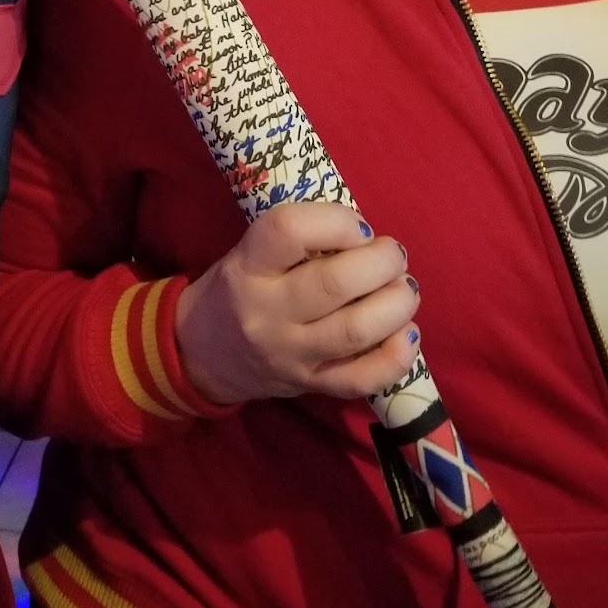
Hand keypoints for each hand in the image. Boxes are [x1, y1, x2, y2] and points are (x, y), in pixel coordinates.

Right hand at [173, 201, 417, 405]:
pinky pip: (361, 378)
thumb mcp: (249, 252)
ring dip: (397, 304)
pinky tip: (407, 332)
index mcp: (247, 267)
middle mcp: (266, 312)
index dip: (338, 221)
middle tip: (394, 255)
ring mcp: (290, 354)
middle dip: (382, 262)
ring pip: (355, 331)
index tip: (359, 226)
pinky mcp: (310, 386)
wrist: (200, 354)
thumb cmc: (237, 288)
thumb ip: (301, 241)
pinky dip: (396, 356)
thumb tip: (368, 236)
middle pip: (334, 284)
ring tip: (405, 289)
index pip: (289, 231)